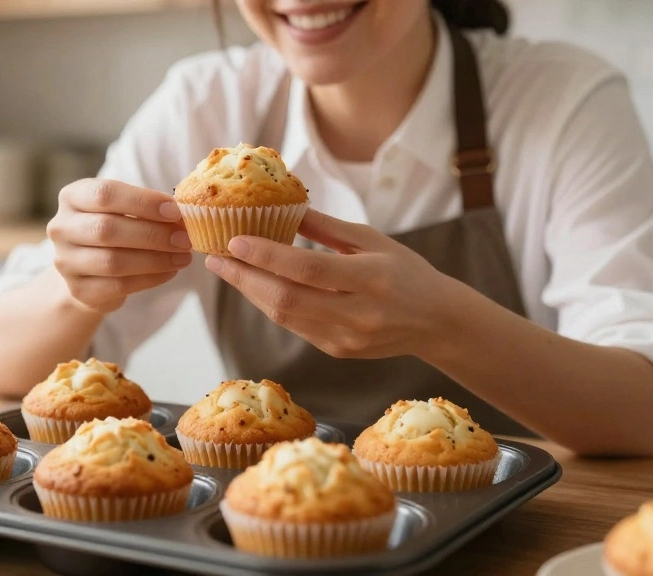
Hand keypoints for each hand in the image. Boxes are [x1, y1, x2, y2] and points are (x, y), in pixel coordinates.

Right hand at [46, 178, 191, 313]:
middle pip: (107, 229)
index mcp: (72, 197)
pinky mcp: (78, 290)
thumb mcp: (125, 209)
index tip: (175, 211)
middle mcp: (61, 227)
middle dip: (152, 234)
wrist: (88, 269)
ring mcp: (66, 261)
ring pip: (113, 262)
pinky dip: (149, 279)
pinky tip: (169, 272)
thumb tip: (184, 214)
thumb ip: (148, 208)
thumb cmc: (114, 228)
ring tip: (183, 257)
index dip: (143, 202)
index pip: (105, 194)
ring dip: (155, 259)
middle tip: (184, 239)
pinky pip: (118, 286)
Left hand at [204, 209, 450, 358]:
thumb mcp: (374, 240)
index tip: (234, 240)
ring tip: (227, 269)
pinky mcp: (337, 351)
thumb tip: (285, 206)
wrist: (437, 323)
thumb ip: (327, 228)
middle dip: (244, 278)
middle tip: (215, 256)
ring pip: (285, 317)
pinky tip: (254, 287)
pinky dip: (271, 305)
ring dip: (250, 293)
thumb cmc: (406, 272)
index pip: (307, 269)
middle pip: (287, 299)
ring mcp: (346, 338)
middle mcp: (358, 314)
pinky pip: (295, 327)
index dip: (267, 256)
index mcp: (371, 279)